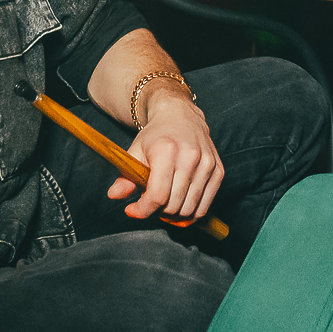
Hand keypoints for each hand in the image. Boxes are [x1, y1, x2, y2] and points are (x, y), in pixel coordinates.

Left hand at [113, 84, 223, 223]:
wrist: (180, 116)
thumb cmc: (156, 136)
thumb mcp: (135, 152)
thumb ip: (125, 177)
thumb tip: (114, 195)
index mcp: (166, 150)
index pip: (157, 195)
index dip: (143, 210)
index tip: (132, 210)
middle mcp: (190, 156)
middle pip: (173, 205)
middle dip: (157, 212)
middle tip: (150, 204)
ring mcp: (207, 164)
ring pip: (190, 209)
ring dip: (174, 215)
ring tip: (164, 204)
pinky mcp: (218, 170)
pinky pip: (205, 205)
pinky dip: (191, 212)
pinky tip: (180, 205)